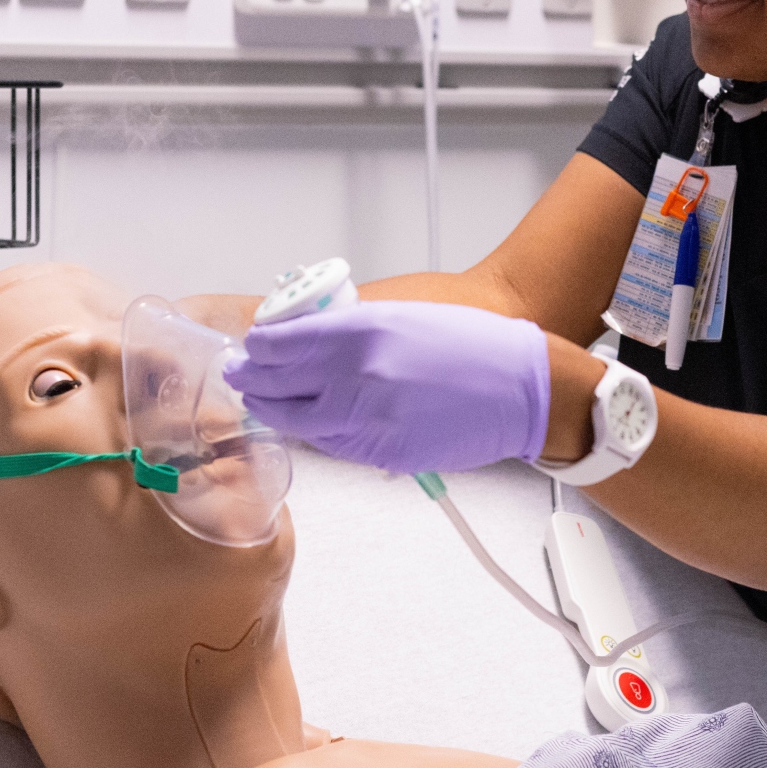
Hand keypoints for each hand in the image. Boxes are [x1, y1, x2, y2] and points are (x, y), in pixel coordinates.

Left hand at [222, 301, 549, 472]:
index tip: (250, 348)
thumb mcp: (402, 314)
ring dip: (277, 410)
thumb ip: (350, 326)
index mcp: (363, 332)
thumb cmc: (473, 344)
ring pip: (300, 423)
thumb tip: (303, 337)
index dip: (258, 349)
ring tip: (267, 400)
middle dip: (254, 381)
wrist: (523, 387)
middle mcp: (360, 376)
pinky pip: (335, 446)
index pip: (282, 344)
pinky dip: (317, 433)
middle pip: (279, 386)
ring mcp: (371, 420)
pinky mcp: (385, 453)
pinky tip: (312, 422)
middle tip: (243, 376)